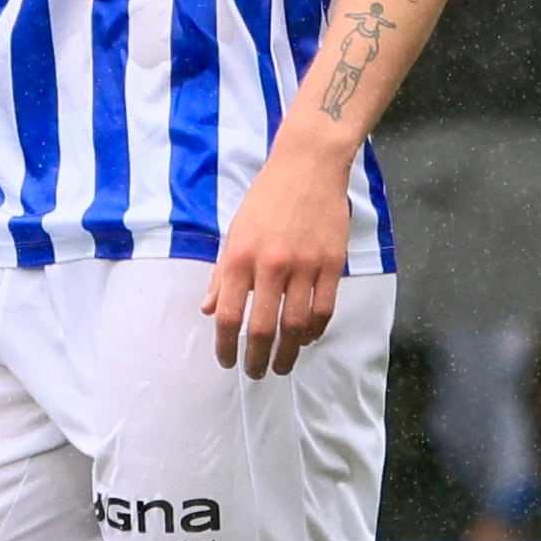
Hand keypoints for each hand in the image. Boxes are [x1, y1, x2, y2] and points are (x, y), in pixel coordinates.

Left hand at [203, 144, 351, 376]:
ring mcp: (304, 266)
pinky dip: (315, 330)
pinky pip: (324, 309)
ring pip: (296, 325)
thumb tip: (208, 310)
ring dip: (288, 352)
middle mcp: (270, 265)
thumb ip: (222, 274)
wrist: (307, 166)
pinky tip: (308, 339)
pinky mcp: (331, 264)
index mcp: (240, 257)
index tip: (227, 362)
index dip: (225, 345)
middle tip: (256, 374)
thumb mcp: (235, 232)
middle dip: (256, 359)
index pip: (228, 315)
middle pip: (262, 328)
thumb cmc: (266, 198)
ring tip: (282, 365)